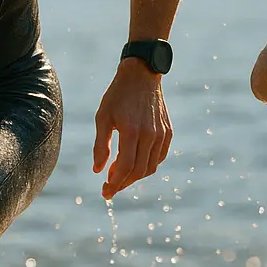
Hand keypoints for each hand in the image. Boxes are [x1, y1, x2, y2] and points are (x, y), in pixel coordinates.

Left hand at [93, 58, 172, 200]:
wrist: (142, 74)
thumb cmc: (118, 95)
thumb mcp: (103, 117)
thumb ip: (100, 145)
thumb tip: (98, 170)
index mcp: (132, 131)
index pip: (125, 167)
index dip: (115, 183)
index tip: (105, 192)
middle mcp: (150, 135)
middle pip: (138, 171)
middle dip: (123, 183)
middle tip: (109, 188)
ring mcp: (161, 134)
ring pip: (150, 167)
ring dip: (134, 176)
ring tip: (119, 175)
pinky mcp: (168, 132)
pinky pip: (159, 157)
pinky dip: (147, 166)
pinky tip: (135, 164)